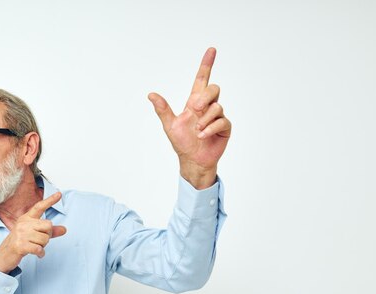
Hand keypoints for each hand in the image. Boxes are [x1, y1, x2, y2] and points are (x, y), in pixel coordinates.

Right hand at [0, 192, 66, 272]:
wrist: (5, 254)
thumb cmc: (21, 242)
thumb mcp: (34, 233)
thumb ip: (49, 231)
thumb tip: (64, 229)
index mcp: (26, 218)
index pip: (39, 207)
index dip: (50, 200)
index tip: (59, 194)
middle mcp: (23, 224)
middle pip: (48, 225)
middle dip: (48, 235)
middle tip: (39, 241)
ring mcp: (21, 234)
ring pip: (45, 239)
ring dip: (43, 246)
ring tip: (35, 247)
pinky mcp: (20, 245)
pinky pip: (39, 249)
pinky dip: (41, 253)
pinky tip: (38, 254)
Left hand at [148, 47, 230, 188]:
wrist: (193, 160)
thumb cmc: (182, 143)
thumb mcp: (170, 125)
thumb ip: (163, 109)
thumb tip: (151, 94)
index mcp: (194, 102)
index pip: (202, 79)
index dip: (206, 64)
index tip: (211, 50)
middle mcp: (207, 106)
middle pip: (213, 88)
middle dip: (205, 96)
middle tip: (195, 108)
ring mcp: (217, 116)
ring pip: (217, 106)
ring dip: (204, 119)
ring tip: (197, 131)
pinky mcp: (225, 127)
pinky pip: (222, 121)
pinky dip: (210, 128)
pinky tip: (202, 135)